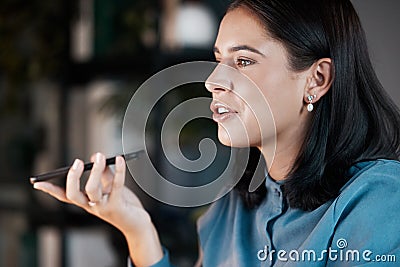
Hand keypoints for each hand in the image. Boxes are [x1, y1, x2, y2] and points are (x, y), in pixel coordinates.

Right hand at [33, 153, 163, 266]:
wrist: (137, 222)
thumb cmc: (122, 204)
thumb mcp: (110, 186)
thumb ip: (103, 173)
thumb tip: (95, 156)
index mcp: (86, 201)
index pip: (64, 196)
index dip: (50, 190)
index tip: (38, 183)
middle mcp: (91, 206)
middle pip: (74, 194)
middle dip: (73, 177)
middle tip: (77, 162)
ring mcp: (103, 207)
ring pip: (92, 190)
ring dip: (95, 170)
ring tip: (99, 156)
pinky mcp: (117, 206)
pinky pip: (116, 186)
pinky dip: (119, 170)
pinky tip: (120, 159)